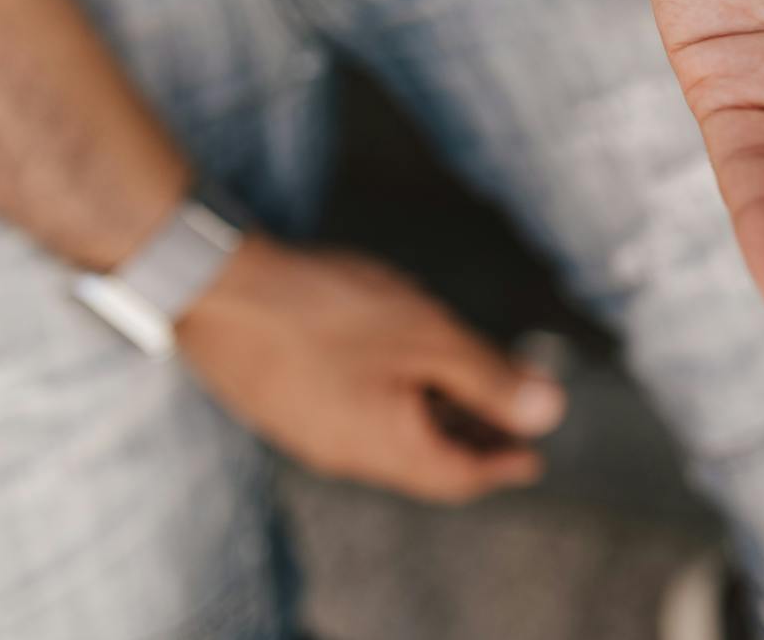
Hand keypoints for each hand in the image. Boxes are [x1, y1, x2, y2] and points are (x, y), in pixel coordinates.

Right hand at [177, 235, 565, 502]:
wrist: (214, 287)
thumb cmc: (326, 309)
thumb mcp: (428, 337)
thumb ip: (490, 378)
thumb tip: (549, 413)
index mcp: (385, 447)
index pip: (457, 477)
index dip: (502, 466)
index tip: (533, 460)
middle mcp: (344, 452)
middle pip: (425, 461)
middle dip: (474, 440)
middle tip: (511, 422)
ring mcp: (309, 429)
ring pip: (390, 437)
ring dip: (436, 419)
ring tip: (469, 391)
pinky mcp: (285, 401)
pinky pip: (357, 416)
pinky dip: (397, 402)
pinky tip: (405, 367)